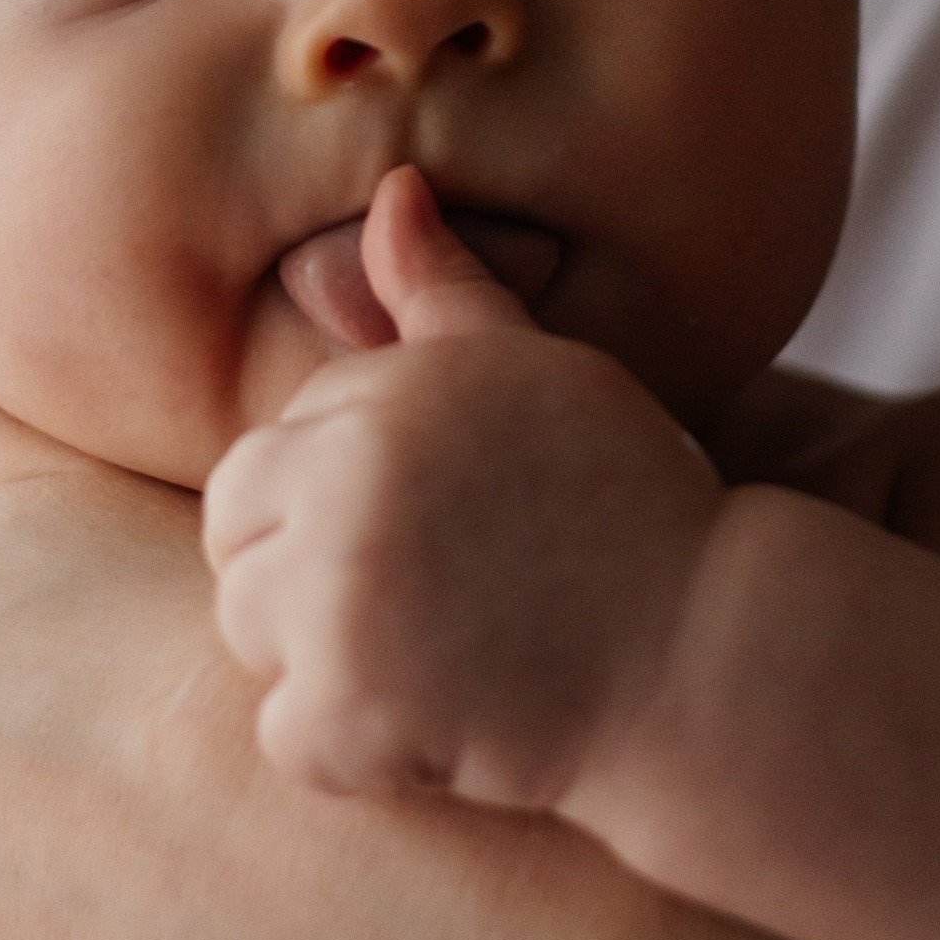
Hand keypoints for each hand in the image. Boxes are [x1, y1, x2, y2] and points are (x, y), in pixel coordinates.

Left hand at [204, 169, 723, 809]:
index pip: (277, 446)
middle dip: (307, 569)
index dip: (353, 495)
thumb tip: (394, 189)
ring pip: (250, 630)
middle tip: (430, 598)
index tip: (448, 524)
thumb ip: (441, 290)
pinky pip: (287, 735)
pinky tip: (445, 721)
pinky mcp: (347, 708)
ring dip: (328, 659)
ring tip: (445, 653)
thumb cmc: (626, 506)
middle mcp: (347, 481)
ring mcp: (340, 597)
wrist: (705, 656)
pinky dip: (354, 750)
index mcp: (383, 395)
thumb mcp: (534, 373)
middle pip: (234, 533)